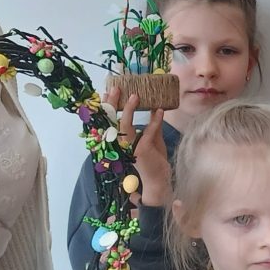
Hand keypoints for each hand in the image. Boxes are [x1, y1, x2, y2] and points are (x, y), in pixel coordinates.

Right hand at [106, 79, 170, 206]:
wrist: (158, 182)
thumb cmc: (154, 162)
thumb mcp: (153, 140)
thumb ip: (152, 126)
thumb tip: (155, 108)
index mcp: (122, 141)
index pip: (112, 121)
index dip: (109, 107)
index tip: (109, 91)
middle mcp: (122, 144)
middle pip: (112, 121)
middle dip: (112, 103)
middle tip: (116, 88)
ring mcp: (130, 148)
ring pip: (125, 125)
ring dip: (130, 109)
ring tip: (136, 95)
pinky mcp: (142, 151)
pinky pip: (148, 131)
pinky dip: (154, 120)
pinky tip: (160, 110)